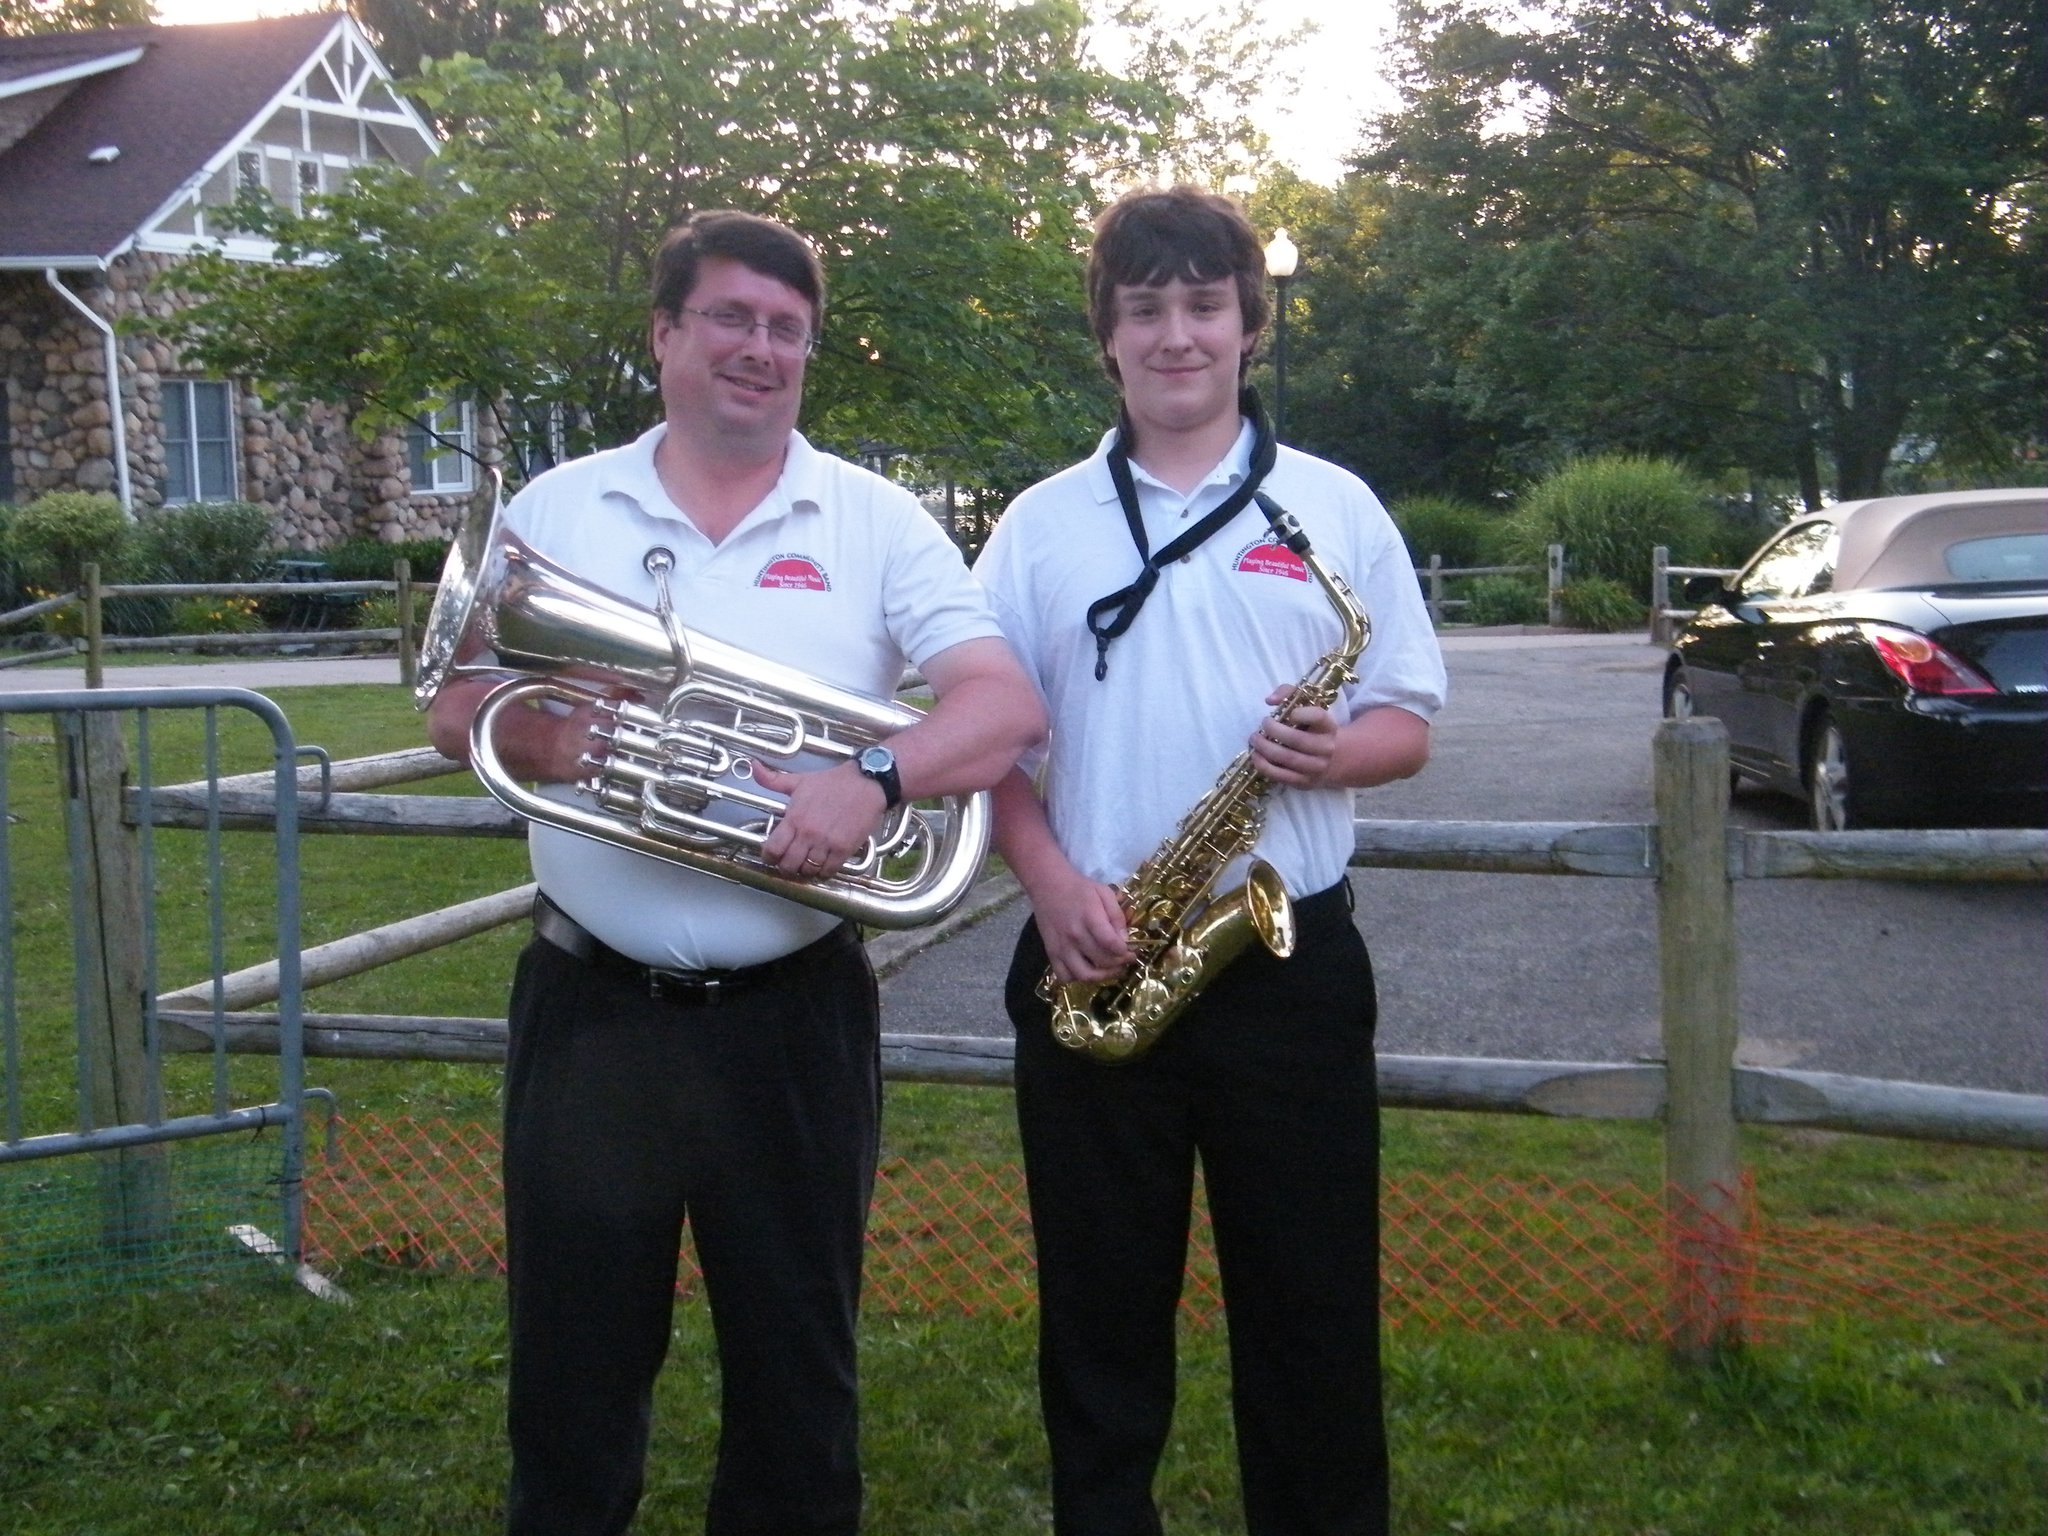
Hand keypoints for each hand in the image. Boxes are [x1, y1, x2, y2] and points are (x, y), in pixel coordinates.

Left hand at [751, 759, 887, 876]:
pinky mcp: (844, 849)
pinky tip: (824, 863)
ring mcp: (827, 843)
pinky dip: (824, 871)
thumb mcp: (799, 780)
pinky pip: (829, 871)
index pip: (773, 849)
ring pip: (808, 870)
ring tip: (807, 862)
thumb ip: (773, 780)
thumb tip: (752, 765)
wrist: (866, 783)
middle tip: (790, 862)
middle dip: (786, 866)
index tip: (772, 856)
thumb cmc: (832, 782)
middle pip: (788, 865)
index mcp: (794, 818)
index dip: (769, 857)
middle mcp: (808, 834)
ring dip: (806, 869)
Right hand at [1032, 871, 1134, 983]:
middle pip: (1101, 961)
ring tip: (1109, 969)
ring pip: (1084, 975)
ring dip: (1101, 977)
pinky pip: (1064, 976)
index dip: (1125, 952)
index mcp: (1090, 918)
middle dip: (1119, 964)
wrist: (1047, 884)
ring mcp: (1061, 947)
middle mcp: (1075, 936)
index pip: (1111, 944)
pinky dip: (1076, 978)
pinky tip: (1086, 968)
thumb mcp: (1104, 893)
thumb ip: (1117, 916)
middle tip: (1125, 959)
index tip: (1131, 951)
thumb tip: (1125, 940)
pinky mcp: (1051, 952)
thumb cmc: (1079, 888)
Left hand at [1247, 684, 1339, 788]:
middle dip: (1274, 730)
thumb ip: (1288, 693)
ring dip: (1265, 748)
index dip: (1301, 712)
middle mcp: (1326, 748)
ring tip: (1255, 739)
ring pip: (1287, 758)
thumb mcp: (1307, 708)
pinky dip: (1264, 766)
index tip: (1289, 712)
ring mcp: (1316, 768)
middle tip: (1263, 724)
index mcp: (1329, 727)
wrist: (1333, 760)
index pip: (1318, 716)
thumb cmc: (1312, 729)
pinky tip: (1256, 756)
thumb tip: (1270, 700)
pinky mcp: (1305, 782)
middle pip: (1297, 739)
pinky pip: (1281, 776)